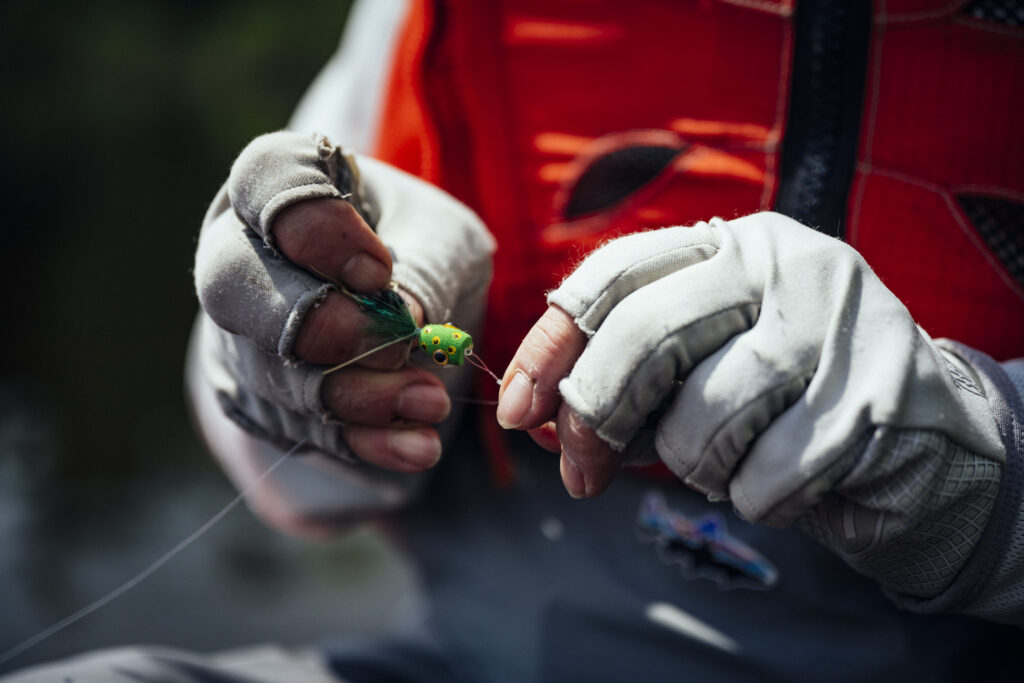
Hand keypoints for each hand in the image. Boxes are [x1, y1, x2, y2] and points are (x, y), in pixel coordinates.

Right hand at [194, 131, 493, 468]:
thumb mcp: (446, 236)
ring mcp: (235, 330)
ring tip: (431, 401)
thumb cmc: (420, 243)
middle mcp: (235, 251)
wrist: (403, 303)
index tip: (381, 269)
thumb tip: (401, 322)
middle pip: (231, 286)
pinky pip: (298, 428)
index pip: (265, 183)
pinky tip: (415, 446)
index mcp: (276, 181)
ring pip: (270, 371)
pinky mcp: (258, 397)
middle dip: (320, 326)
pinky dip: (362, 441)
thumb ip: (426, 267)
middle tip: (398, 344)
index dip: (320, 232)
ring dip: (357, 395)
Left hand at [498, 212, 1008, 597]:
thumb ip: (620, 386)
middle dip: (596, 415)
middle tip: (581, 472)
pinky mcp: (878, 397)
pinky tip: (783, 481)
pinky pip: (765, 478)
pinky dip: (753, 499)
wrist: (921, 438)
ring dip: (690, 467)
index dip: (551, 346)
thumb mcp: (696, 373)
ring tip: (721, 464)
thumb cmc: (783, 400)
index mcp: (728, 242)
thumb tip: (529, 422)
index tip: (515, 411)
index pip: (613, 274)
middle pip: (647, 335)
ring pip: (703, 417)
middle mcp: (783, 263)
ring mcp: (836, 325)